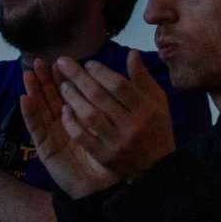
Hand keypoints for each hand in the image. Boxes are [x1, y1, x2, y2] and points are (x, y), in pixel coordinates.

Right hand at [18, 60, 119, 197]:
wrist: (104, 189)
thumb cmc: (113, 158)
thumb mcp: (118, 125)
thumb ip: (117, 100)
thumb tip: (127, 70)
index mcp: (79, 120)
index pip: (68, 94)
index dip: (63, 78)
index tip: (60, 62)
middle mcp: (64, 126)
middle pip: (51, 99)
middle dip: (44, 80)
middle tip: (39, 62)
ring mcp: (53, 137)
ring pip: (40, 110)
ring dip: (33, 91)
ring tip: (28, 74)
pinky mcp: (46, 150)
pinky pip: (36, 129)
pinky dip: (29, 114)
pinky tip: (24, 99)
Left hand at [51, 52, 174, 178]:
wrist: (158, 168)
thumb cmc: (156, 128)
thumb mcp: (157, 102)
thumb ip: (143, 79)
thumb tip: (131, 53)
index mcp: (146, 109)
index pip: (119, 86)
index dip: (101, 72)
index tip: (88, 63)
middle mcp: (131, 126)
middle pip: (100, 97)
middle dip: (79, 77)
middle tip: (62, 63)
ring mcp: (117, 143)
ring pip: (89, 116)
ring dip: (73, 98)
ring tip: (63, 85)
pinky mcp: (105, 157)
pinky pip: (83, 138)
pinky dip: (72, 123)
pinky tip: (64, 111)